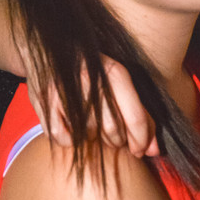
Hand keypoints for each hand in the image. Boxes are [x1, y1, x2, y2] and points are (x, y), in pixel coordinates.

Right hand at [26, 56, 158, 156]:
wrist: (50, 48)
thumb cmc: (95, 72)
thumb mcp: (121, 84)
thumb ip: (141, 115)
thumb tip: (154, 151)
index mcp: (114, 71)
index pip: (135, 118)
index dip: (141, 141)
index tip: (140, 151)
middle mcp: (90, 79)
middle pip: (113, 130)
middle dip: (118, 140)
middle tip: (114, 135)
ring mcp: (65, 91)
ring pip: (90, 135)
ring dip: (94, 136)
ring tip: (91, 120)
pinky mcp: (45, 103)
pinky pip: (65, 140)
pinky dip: (71, 138)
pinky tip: (72, 122)